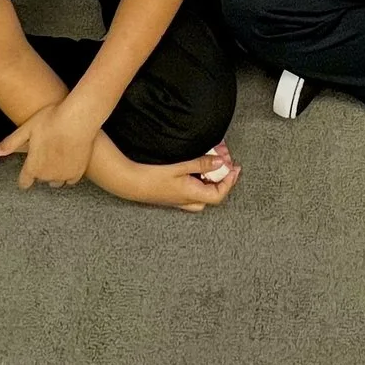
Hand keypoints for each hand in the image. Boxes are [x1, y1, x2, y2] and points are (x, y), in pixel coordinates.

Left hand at [0, 97, 99, 189]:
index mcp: (33, 167)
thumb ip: (10, 143)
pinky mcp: (78, 172)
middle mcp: (47, 175)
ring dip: (54, 172)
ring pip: (55, 181)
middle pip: (40, 179)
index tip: (28, 169)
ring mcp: (63, 175)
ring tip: (56, 156)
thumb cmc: (51, 120)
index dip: (25, 177)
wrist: (79, 119)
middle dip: (40, 169)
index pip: (24, 182)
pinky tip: (69, 159)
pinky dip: (68, 172)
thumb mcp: (27, 128)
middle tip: (45, 151)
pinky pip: (70, 179)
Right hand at [115, 144, 242, 211]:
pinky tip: (193, 173)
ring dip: (209, 184)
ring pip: (201, 197)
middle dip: (221, 184)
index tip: (234, 169)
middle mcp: (186, 201)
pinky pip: (190, 194)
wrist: (130, 183)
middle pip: (211, 198)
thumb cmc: (152, 175)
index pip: (218, 195)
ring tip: (211, 168)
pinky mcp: (170, 197)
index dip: (229, 183)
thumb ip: (201, 164)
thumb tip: (221, 163)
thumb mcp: (180, 166)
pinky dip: (198, 185)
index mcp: (191, 194)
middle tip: (225, 168)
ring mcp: (177, 201)